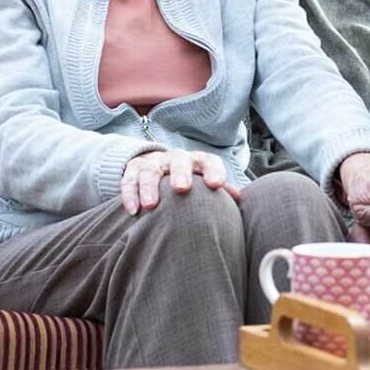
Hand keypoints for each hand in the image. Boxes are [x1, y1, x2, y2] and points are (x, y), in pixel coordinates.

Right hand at [121, 149, 239, 214]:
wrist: (158, 166)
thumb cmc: (190, 181)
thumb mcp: (204, 181)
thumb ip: (221, 190)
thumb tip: (240, 199)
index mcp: (198, 161)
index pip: (209, 161)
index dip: (214, 170)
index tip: (216, 185)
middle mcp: (176, 159)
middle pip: (179, 161)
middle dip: (180, 173)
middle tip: (181, 189)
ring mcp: (154, 162)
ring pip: (150, 170)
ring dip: (149, 187)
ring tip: (151, 205)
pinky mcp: (133, 168)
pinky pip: (128, 179)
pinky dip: (130, 194)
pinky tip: (133, 210)